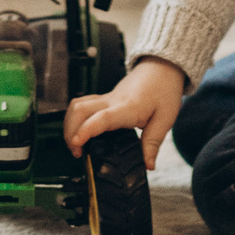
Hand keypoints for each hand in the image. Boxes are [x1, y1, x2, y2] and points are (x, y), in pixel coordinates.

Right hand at [66, 56, 184, 168]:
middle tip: (77, 153)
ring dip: (69, 125)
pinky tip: (79, 132)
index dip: (87, 130)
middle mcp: (112, 101)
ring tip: (75, 146)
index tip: (76, 143)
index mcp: (128, 107)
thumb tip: (147, 165)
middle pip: (80, 110)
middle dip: (70, 132)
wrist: (161, 68)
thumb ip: (153, 143)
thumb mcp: (165, 119)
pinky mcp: (103, 98)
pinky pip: (81, 104)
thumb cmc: (164, 90)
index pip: (103, 118)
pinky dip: (74, 119)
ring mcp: (105, 98)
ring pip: (76, 105)